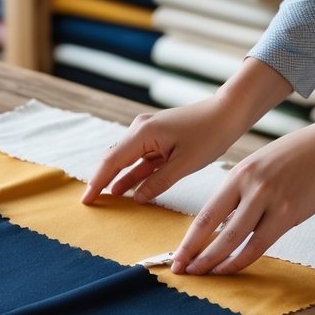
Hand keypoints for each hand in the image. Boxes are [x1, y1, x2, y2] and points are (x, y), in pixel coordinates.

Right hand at [80, 97, 244, 205]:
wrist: (228, 112)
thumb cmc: (210, 134)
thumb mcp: (184, 164)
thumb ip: (157, 182)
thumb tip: (137, 198)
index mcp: (143, 134)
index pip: (112, 162)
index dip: (97, 182)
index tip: (86, 200)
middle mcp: (141, 130)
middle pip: (115, 159)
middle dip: (103, 181)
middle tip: (91, 202)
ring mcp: (150, 134)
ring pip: (129, 160)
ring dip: (119, 179)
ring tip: (106, 199)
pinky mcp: (160, 138)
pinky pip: (142, 159)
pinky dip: (136, 173)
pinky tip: (128, 189)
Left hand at [170, 110, 314, 275]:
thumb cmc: (291, 159)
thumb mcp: (256, 169)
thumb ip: (240, 197)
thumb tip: (223, 228)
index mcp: (237, 176)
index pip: (205, 214)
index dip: (189, 239)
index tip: (176, 256)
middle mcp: (249, 188)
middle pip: (215, 228)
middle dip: (195, 254)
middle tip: (181, 270)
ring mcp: (270, 200)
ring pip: (235, 240)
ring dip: (215, 261)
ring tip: (203, 274)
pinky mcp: (289, 213)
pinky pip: (260, 244)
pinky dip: (242, 259)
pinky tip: (231, 268)